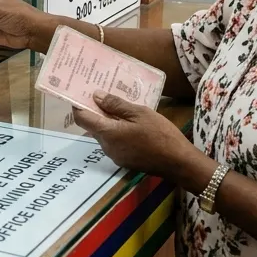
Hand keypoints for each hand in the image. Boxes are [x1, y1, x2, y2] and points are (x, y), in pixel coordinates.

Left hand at [74, 92, 203, 185]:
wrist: (179, 163)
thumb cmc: (161, 134)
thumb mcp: (140, 113)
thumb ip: (116, 105)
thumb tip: (96, 96)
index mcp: (108, 133)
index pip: (81, 118)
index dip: (78, 105)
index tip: (81, 93)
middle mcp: (106, 147)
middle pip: (93, 126)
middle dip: (95, 112)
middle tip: (104, 96)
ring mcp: (115, 156)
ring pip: (104, 135)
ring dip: (107, 122)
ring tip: (119, 108)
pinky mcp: (124, 161)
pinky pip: (114, 143)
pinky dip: (116, 132)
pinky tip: (129, 124)